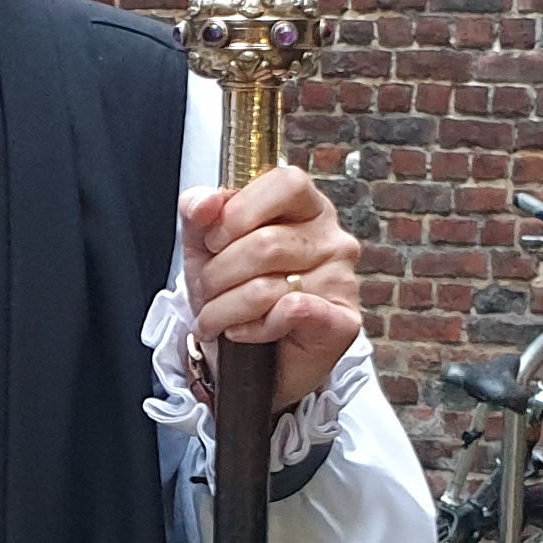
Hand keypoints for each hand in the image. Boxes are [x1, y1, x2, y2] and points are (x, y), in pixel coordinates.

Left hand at [181, 164, 365, 408]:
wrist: (247, 360)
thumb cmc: (233, 294)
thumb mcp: (206, 249)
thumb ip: (199, 215)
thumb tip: (205, 200)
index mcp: (304, 207)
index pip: (285, 182)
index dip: (241, 210)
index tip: (215, 240)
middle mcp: (332, 238)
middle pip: (267, 243)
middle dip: (219, 274)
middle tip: (207, 292)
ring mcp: (342, 279)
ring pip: (269, 285)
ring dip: (226, 307)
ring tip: (216, 319)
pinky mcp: (343, 321)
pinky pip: (294, 311)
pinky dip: (256, 327)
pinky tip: (246, 333)